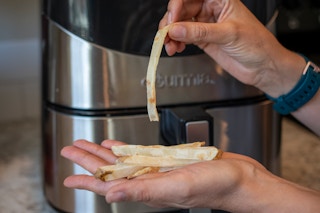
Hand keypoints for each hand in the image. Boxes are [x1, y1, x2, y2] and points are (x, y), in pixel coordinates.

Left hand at [61, 140, 273, 210]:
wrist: (238, 178)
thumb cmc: (214, 186)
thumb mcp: (176, 187)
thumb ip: (143, 190)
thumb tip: (109, 194)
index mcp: (147, 189)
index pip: (109, 185)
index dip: (87, 180)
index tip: (69, 176)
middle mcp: (149, 181)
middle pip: (111, 170)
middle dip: (90, 160)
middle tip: (72, 149)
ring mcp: (158, 170)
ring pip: (123, 161)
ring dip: (105, 153)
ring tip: (89, 145)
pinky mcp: (168, 161)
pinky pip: (141, 154)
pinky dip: (127, 149)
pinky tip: (117, 145)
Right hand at [159, 0, 304, 97]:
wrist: (262, 67)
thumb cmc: (257, 44)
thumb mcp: (228, 34)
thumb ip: (200, 32)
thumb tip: (177, 29)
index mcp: (220, 0)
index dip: (178, 4)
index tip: (173, 18)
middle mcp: (211, 10)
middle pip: (182, 9)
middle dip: (171, 22)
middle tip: (167, 34)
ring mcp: (206, 26)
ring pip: (180, 25)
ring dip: (171, 34)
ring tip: (169, 45)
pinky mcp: (203, 40)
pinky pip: (184, 38)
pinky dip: (176, 43)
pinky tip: (175, 48)